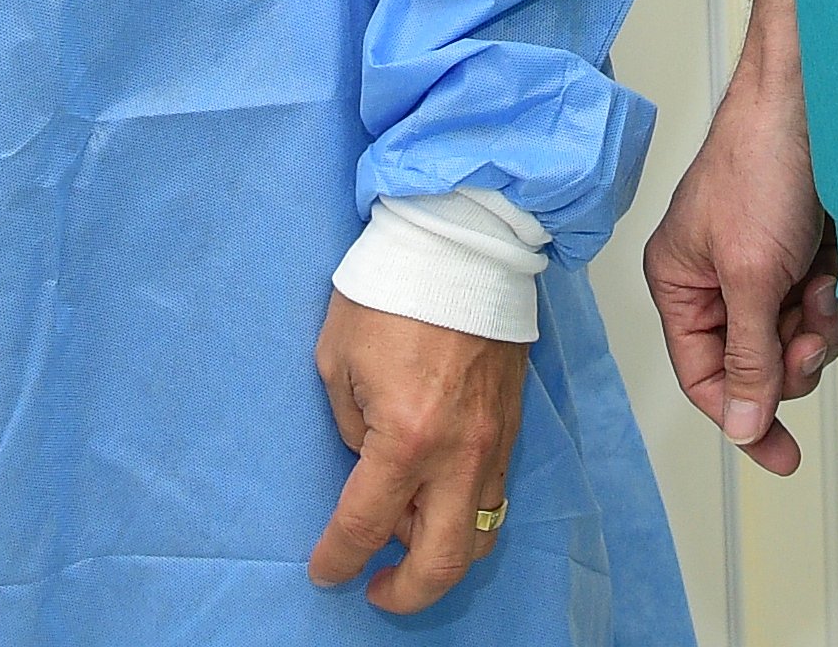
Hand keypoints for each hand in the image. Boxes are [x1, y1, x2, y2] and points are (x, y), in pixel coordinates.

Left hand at [310, 293, 528, 613]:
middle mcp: (459, 454)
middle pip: (441, 563)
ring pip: (480, 537)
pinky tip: (436, 500)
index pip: (365, 527)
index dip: (338, 560)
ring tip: (405, 541)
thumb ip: (349, 426)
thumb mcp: (337, 361)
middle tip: (375, 589)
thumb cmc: (393, 289)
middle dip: (405, 593)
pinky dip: (465, 515)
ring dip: (440, 555)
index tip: (325, 572)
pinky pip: (495, 497)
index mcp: (405, 439)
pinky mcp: (512, 428)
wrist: (462, 243)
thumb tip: (367, 463)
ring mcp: (494, 444)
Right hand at [639, 62, 837, 474]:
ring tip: (824, 284)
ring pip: (794, 337)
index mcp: (680, 283)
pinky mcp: (802, 250)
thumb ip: (746, 357)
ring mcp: (762, 263)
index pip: (704, 375)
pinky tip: (836, 268)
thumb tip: (738, 425)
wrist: (817, 98)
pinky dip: (833, 295)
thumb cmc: (762, 165)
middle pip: (756, 362)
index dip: (742, 417)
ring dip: (817, 322)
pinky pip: (820, 305)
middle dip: (789, 354)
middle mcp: (716, 278)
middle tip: (809, 334)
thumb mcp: (752, 276)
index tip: (784, 454)